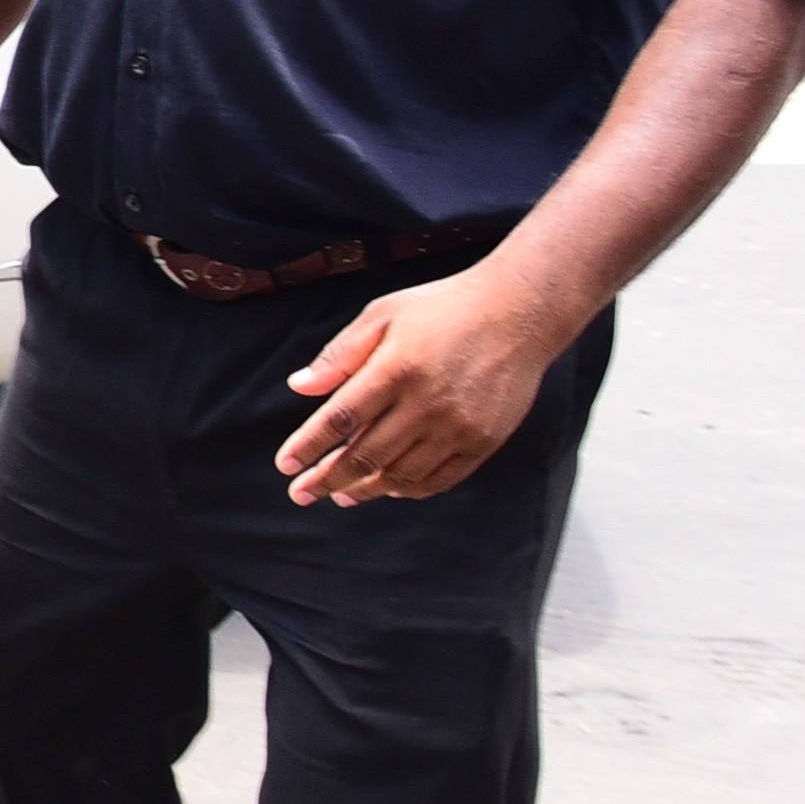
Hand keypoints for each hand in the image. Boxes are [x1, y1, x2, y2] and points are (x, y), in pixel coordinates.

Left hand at [275, 265, 574, 505]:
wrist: (519, 312)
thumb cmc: (444, 308)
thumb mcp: (384, 315)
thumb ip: (340, 355)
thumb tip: (299, 387)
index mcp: (397, 368)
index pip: (340, 418)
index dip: (309, 445)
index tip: (285, 464)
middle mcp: (427, 404)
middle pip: (366, 456)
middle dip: (327, 479)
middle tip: (301, 493)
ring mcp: (458, 427)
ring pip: (400, 476)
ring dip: (364, 490)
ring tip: (340, 495)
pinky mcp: (483, 441)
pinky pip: (438, 480)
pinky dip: (408, 490)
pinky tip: (387, 489)